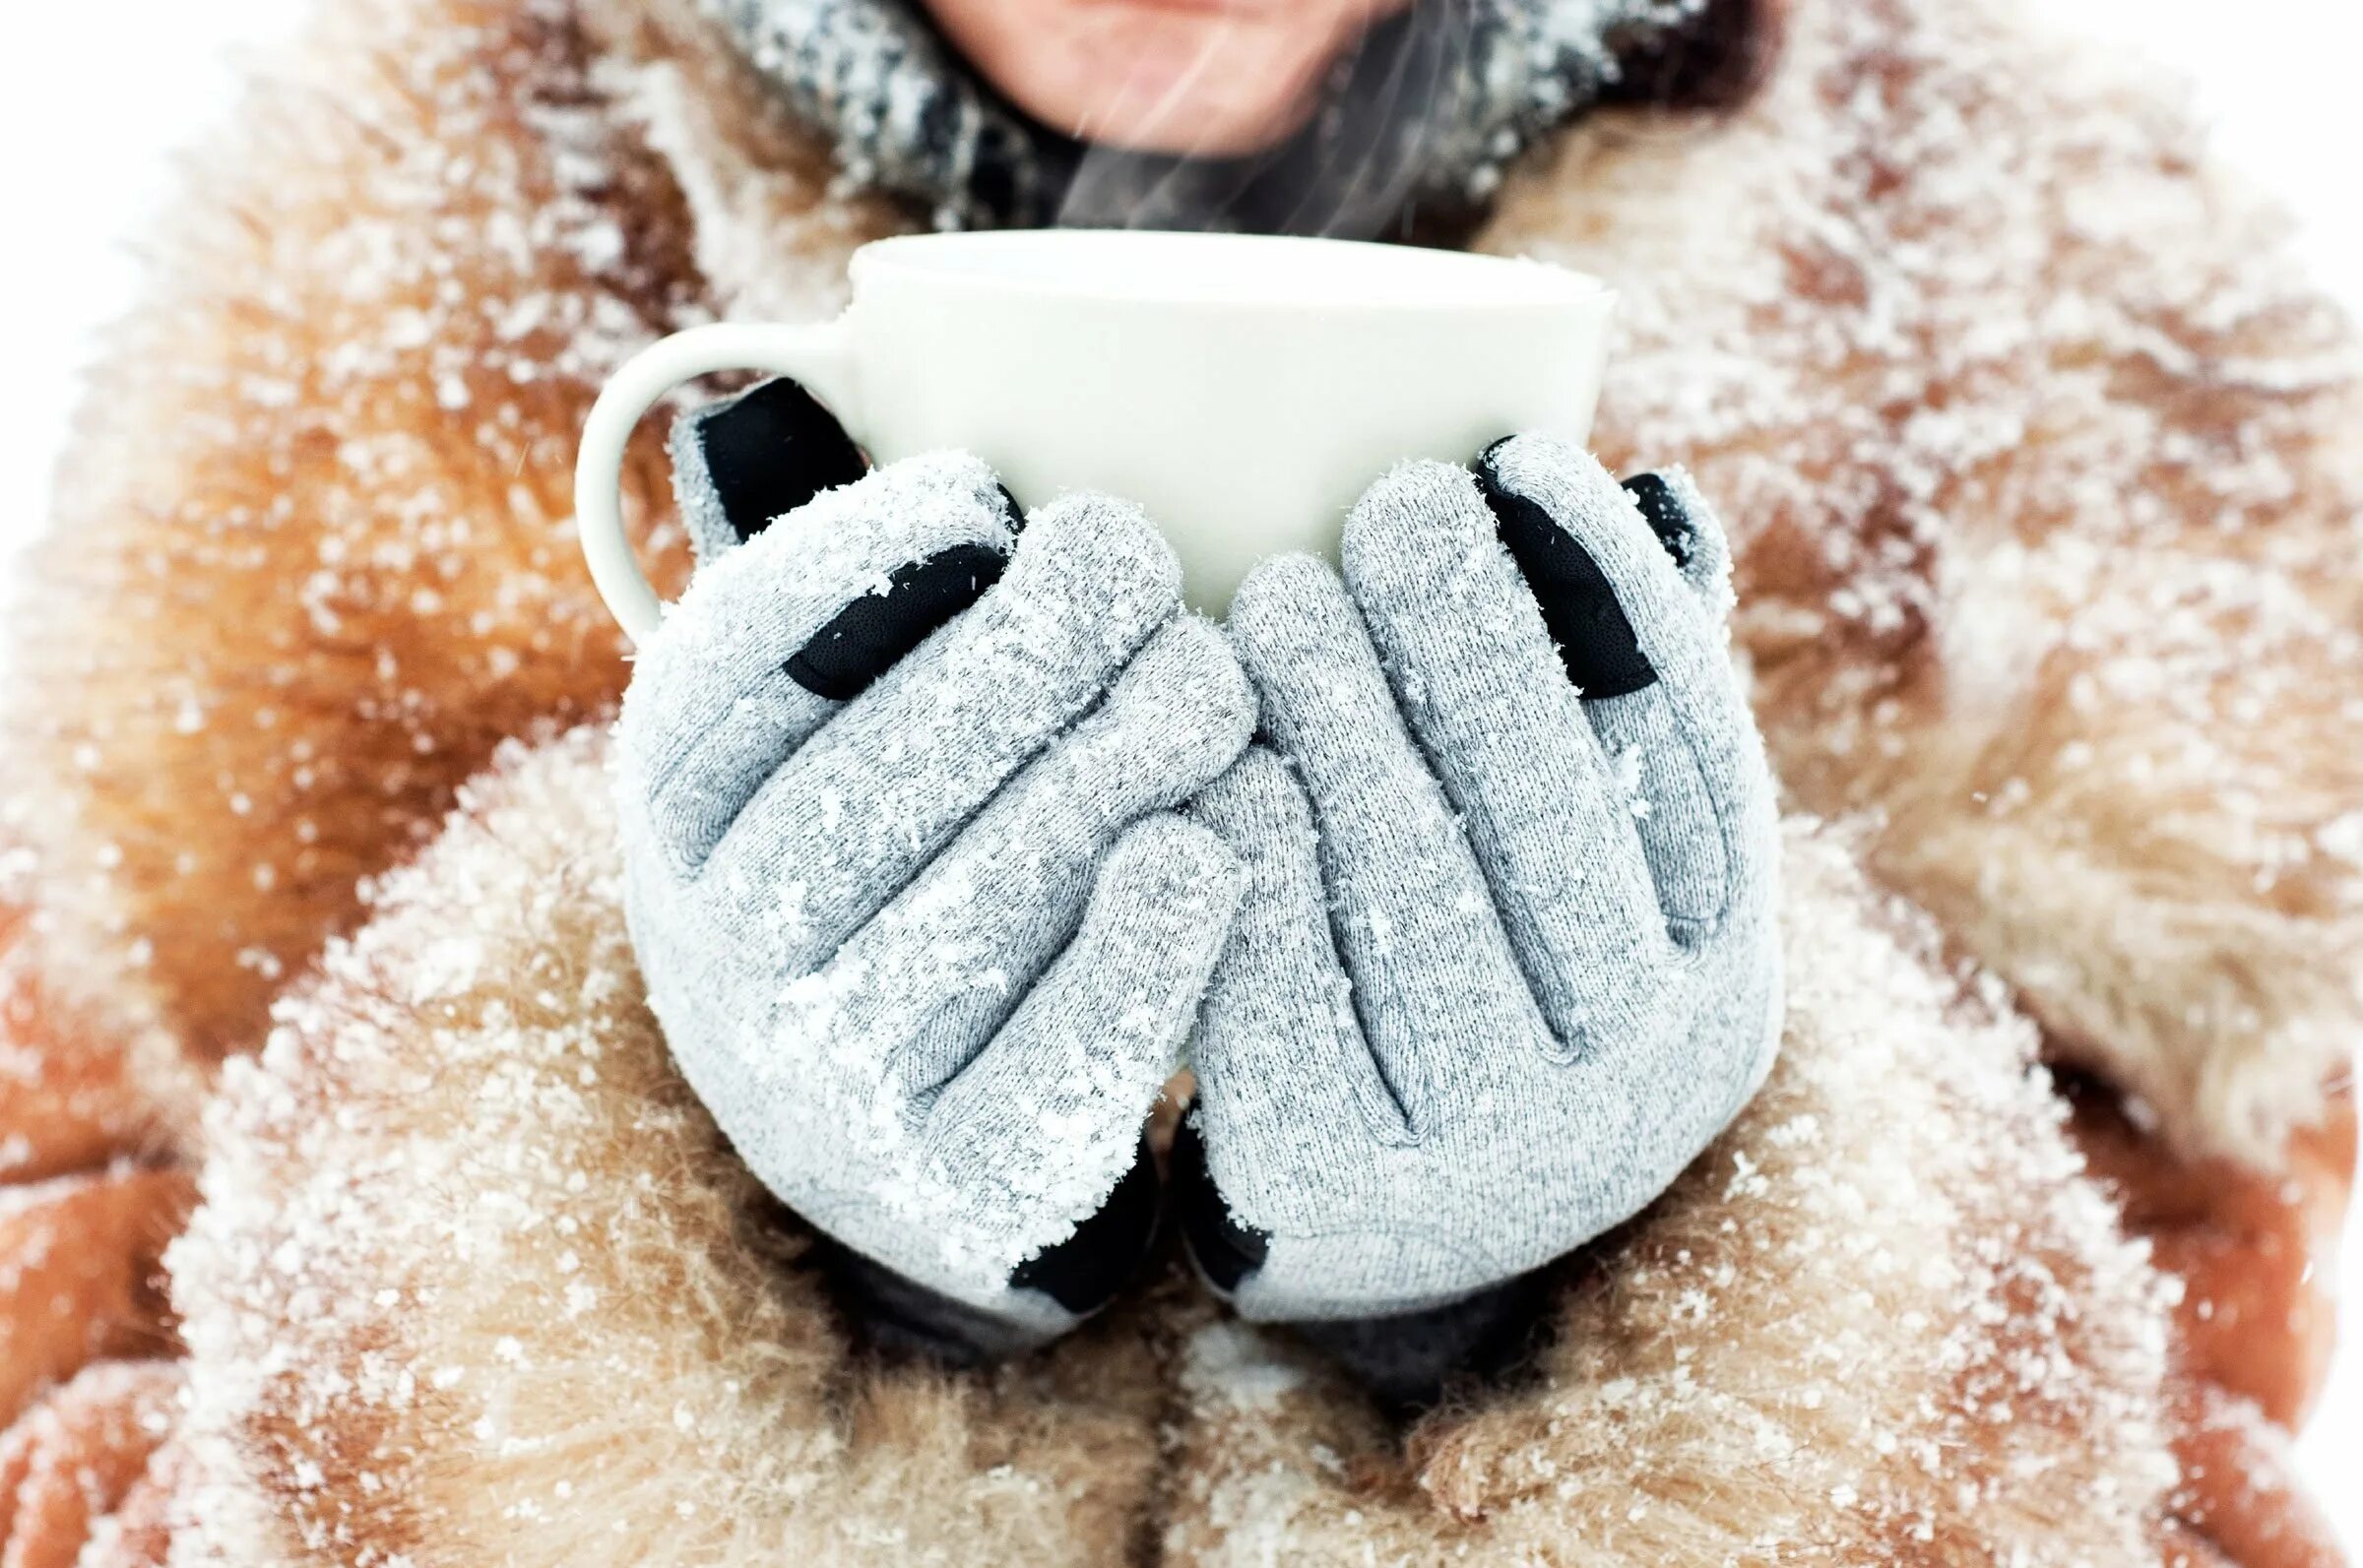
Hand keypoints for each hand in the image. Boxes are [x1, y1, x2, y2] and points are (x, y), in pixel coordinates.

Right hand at [619, 397, 1254, 1354]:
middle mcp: (721, 958)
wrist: (917, 1139)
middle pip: (873, 780)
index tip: (982, 491)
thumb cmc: (910, 862)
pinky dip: (1148, 949)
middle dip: (1022, 653)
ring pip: (984, 906)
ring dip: (1112, 772)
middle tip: (1141, 563)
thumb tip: (853, 405)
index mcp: (678, 824)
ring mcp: (826, 1090)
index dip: (850, 568)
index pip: (725, 681)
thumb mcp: (836, 735)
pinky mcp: (955, 1186)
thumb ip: (849, 604)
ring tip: (1210, 684)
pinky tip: (1211, 851)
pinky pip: (1061, 1060)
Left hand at [1179, 435, 1780, 1329]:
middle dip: (1468, 638)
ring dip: (1345, 720)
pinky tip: (1211, 754)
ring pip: (1415, 890)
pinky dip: (1247, 851)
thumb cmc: (1481, 979)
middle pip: (1551, 815)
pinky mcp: (1345, 1184)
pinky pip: (1284, 981)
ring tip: (1272, 593)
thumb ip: (1621, 706)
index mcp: (1723, 978)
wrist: (1376, 1227)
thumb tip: (1660, 499)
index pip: (1692, 756)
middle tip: (1385, 504)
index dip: (1610, 598)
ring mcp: (1503, 1154)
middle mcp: (1647, 1080)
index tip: (1523, 457)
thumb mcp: (1585, 873)